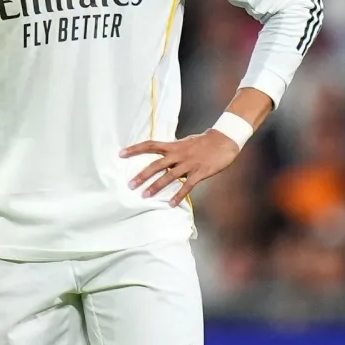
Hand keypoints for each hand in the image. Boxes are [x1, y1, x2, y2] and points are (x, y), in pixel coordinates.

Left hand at [122, 131, 241, 206]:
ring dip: (156, 187)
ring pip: (168, 176)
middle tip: (130, 185)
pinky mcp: (199, 172)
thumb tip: (160, 159)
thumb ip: (172, 151)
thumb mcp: (184, 143)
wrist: (224, 140)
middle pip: (156, 164)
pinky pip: (187, 186)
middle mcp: (178, 154)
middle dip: (142, 175)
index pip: (150, 145)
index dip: (134, 149)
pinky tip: (170, 204)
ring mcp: (189, 164)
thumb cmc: (203, 142)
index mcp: (174, 146)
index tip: (120, 154)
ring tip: (144, 196)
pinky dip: (178, 195)